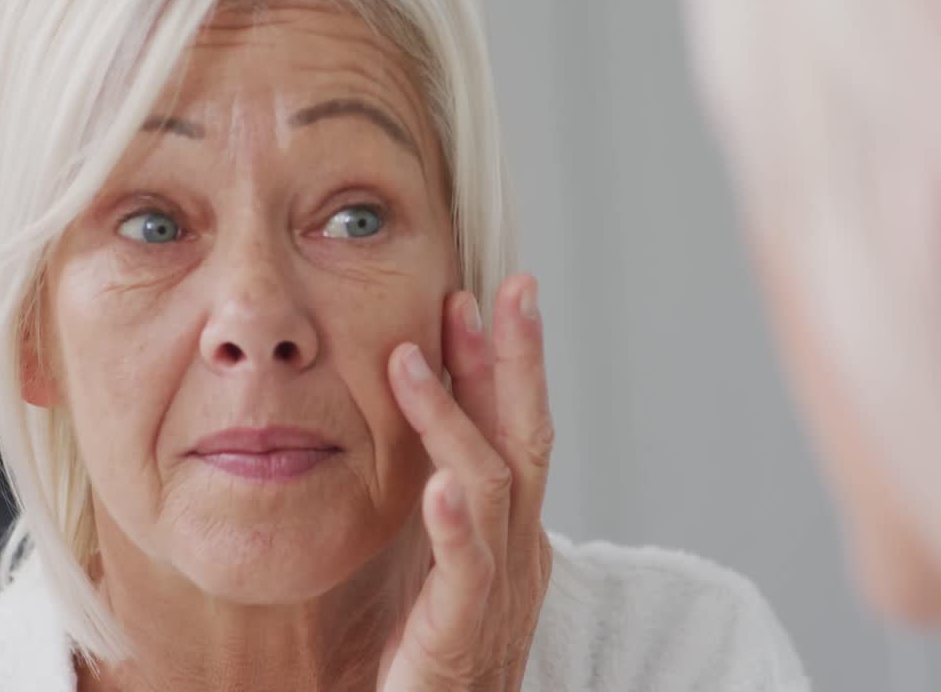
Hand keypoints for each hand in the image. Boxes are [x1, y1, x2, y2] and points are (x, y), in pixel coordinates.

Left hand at [379, 274, 554, 691]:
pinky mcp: (461, 633)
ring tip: (413, 359)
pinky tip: (436, 485)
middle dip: (518, 360)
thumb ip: (445, 502)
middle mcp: (519, 549)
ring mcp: (497, 589)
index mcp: (514, 528)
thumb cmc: (433, 652)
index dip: (505, 362)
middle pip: (527, 437)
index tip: (485, 296)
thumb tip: (434, 440)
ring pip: (492, 485)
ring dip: (454, 416)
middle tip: (508, 289)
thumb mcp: (441, 559)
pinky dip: (455, 524)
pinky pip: (467, 570)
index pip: (516, 428)